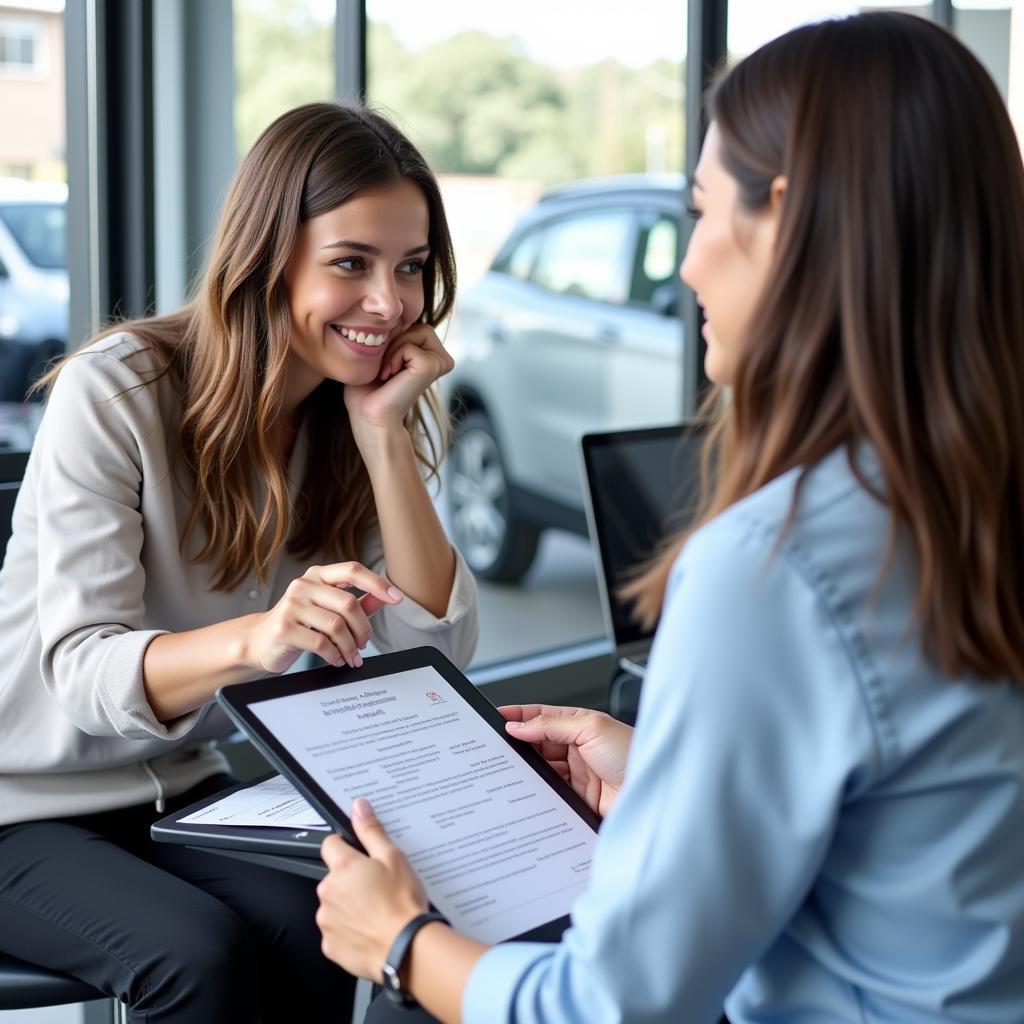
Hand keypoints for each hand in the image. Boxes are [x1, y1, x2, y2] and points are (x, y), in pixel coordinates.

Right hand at [244, 562, 402, 673]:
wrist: (259, 641)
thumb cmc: (299, 623)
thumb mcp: (328, 609)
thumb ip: (357, 603)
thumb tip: (384, 598)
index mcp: (318, 575)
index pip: (352, 570)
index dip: (377, 583)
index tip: (397, 598)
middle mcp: (303, 585)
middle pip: (349, 604)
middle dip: (363, 629)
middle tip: (364, 644)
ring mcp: (292, 606)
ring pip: (337, 626)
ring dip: (350, 646)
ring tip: (351, 656)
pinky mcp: (284, 628)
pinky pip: (321, 643)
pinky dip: (335, 655)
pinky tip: (336, 659)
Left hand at [317, 798, 429, 979]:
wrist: (406, 950)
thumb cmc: (402, 904)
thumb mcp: (393, 858)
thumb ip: (371, 831)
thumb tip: (359, 807)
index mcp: (343, 867)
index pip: (331, 844)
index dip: (346, 847)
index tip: (361, 857)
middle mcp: (328, 892)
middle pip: (334, 877)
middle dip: (352, 880)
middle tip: (379, 887)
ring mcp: (327, 921)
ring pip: (335, 905)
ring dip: (350, 905)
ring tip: (378, 911)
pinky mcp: (331, 946)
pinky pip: (337, 931)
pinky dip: (351, 930)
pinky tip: (371, 929)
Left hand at [344, 324, 453, 439]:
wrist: (368, 416)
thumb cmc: (367, 388)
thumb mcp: (379, 351)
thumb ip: (392, 330)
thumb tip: (396, 310)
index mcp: (428, 352)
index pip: (411, 322)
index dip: (391, 337)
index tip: (383, 364)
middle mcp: (439, 357)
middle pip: (418, 324)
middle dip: (395, 341)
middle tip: (385, 368)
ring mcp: (440, 362)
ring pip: (417, 330)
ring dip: (394, 349)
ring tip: (388, 372)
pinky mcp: (434, 366)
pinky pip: (409, 345)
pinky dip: (394, 357)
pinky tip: (391, 376)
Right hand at [501, 705, 632, 817]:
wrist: (655, 794)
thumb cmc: (634, 754)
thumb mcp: (592, 727)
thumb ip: (553, 725)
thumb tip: (520, 725)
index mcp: (582, 724)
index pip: (543, 717)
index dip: (520, 717)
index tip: (497, 718)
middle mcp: (579, 748)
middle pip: (539, 744)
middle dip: (519, 745)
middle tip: (497, 747)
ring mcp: (578, 775)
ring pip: (541, 770)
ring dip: (527, 770)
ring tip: (509, 769)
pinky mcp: (577, 799)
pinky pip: (550, 793)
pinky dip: (537, 792)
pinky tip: (527, 790)